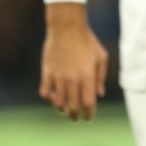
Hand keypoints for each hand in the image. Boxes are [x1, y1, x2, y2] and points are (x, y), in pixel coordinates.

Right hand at [40, 2, 108, 121]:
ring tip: (65, 110)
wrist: (67, 27)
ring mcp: (58, 75)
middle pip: (73, 106)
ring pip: (58, 102)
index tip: (88, 118)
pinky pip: (45, 91)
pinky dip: (48, 98)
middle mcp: (72, 78)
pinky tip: (53, 98)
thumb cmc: (87, 40)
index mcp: (87, 75)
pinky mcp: (47, 71)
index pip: (88, 103)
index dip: (89, 114)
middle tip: (76, 118)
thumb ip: (100, 77)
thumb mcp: (101, 57)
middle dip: (75, 116)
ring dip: (62, 109)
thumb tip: (99, 95)